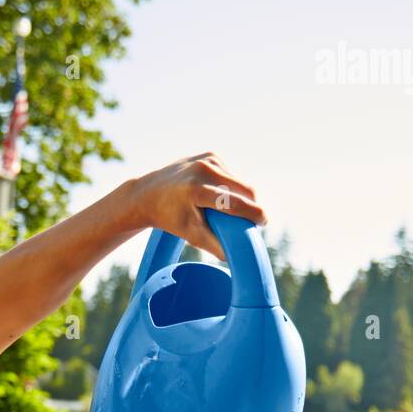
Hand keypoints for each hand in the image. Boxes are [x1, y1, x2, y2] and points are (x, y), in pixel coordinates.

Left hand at [129, 152, 267, 260]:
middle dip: (251, 205)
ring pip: (239, 181)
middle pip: (243, 188)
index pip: (232, 202)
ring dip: (241, 196)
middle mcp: (203, 169)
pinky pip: (231, 174)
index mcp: (196, 190)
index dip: (252, 213)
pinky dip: (231, 187)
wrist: (148, 193)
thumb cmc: (169, 218)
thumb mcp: (190, 234)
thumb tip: (236, 257)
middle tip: (252, 221)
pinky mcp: (210, 155)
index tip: (264, 221)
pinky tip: (216, 194)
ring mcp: (207, 159)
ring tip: (226, 210)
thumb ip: (214, 245)